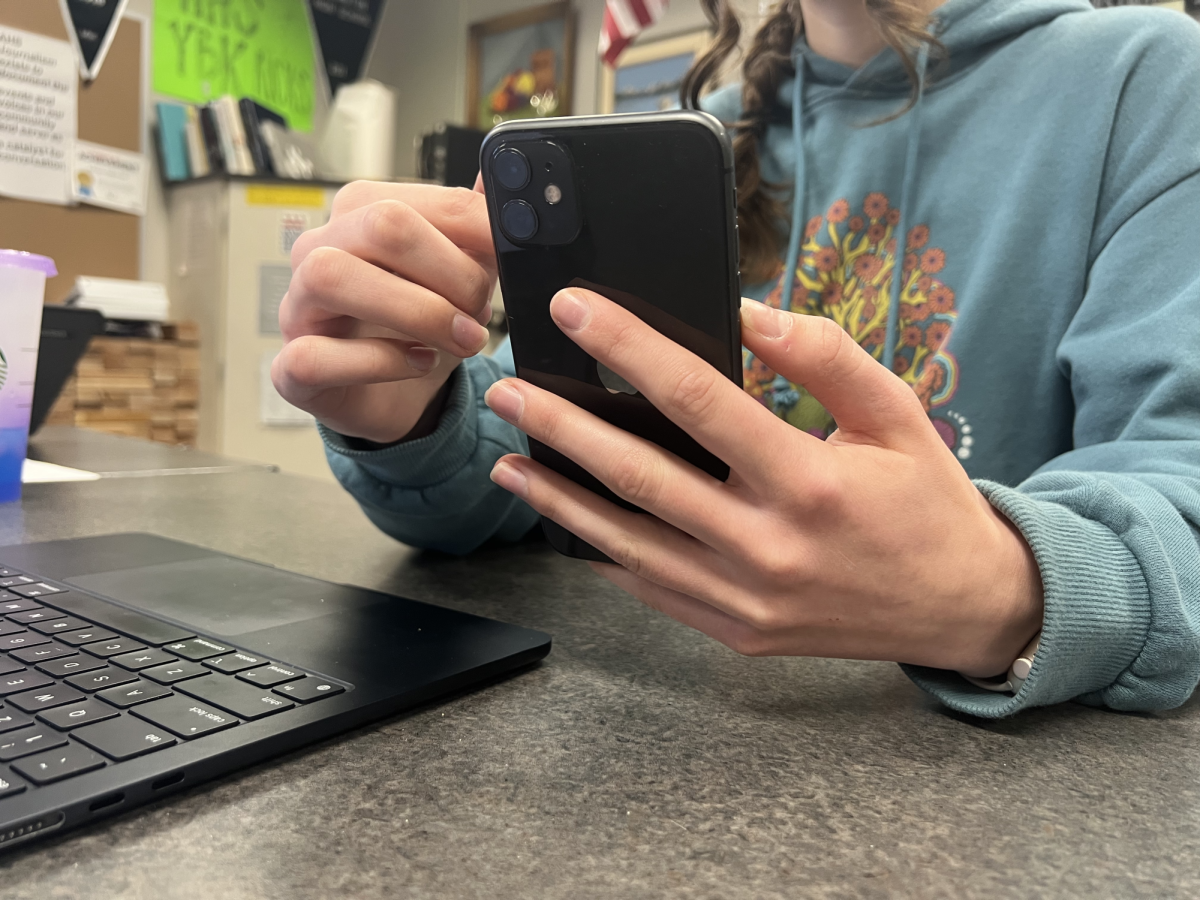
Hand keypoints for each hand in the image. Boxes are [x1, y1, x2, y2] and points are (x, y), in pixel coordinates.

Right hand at [273, 180, 495, 443]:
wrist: (402, 398)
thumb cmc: (423, 328)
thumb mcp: (463, 274)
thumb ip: (475, 228)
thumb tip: (496, 177)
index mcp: (360, 215)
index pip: (413, 198)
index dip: (473, 225)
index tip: (511, 253)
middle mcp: (319, 251)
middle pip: (379, 225)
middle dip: (449, 270)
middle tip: (482, 309)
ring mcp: (297, 308)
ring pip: (332, 276)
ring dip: (417, 311)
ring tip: (462, 339)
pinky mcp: (292, 369)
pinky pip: (316, 356)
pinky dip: (381, 362)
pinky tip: (419, 363)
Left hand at [483, 290, 1043, 675]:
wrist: (962, 608)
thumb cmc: (927, 503)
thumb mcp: (897, 414)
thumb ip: (825, 356)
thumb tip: (747, 313)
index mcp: (809, 481)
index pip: (698, 400)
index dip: (630, 349)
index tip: (576, 312)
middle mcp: (769, 547)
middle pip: (640, 477)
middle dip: (563, 429)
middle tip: (507, 392)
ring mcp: (747, 601)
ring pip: (629, 543)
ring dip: (561, 499)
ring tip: (510, 461)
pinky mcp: (738, 633)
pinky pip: (653, 590)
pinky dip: (604, 556)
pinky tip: (568, 525)